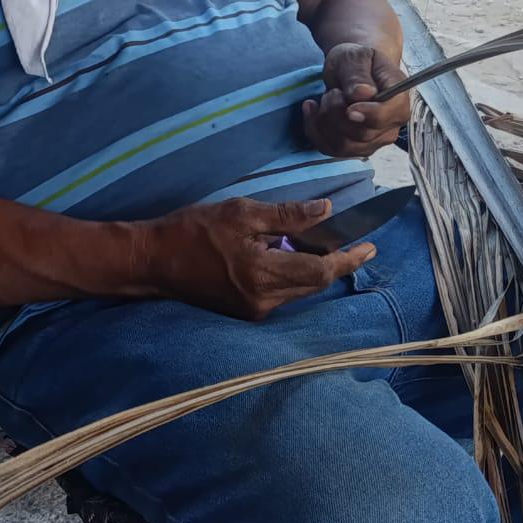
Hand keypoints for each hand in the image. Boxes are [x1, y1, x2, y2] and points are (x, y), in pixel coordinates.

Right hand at [138, 198, 373, 319]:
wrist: (152, 261)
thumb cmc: (192, 231)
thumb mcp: (241, 212)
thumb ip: (287, 215)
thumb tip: (326, 210)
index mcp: (262, 273)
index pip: (321, 271)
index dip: (348, 259)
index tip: (370, 247)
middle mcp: (262, 299)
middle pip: (315, 284)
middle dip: (337, 264)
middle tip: (356, 243)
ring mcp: (253, 310)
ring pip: (300, 290)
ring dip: (316, 269)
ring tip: (325, 244)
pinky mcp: (245, 312)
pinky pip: (283, 294)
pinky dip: (295, 275)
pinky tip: (293, 255)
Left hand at [303, 43, 409, 157]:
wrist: (353, 71)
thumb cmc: (358, 61)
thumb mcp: (355, 56)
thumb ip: (358, 74)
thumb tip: (363, 93)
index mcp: (399, 99)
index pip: (391, 115)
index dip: (370, 114)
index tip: (349, 107)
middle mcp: (391, 126)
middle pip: (362, 133)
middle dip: (337, 112)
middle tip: (333, 91)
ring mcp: (374, 141)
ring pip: (344, 145)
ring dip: (324, 121)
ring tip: (325, 97)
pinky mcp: (355, 149)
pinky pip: (330, 149)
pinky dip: (314, 130)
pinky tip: (313, 109)